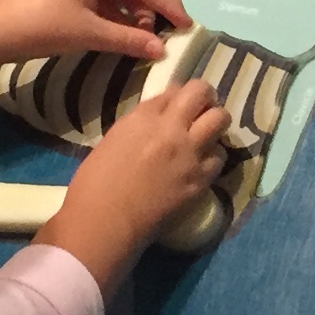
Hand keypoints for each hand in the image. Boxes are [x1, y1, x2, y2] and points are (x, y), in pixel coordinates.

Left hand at [0, 0, 188, 95]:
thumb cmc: (42, 28)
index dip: (169, 2)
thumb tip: (162, 48)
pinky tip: (131, 30)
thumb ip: (128, 39)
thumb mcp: (89, 34)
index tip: (187, 24)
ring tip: (154, 32)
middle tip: (178, 24)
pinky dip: (126, 11)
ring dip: (143, 6)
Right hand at [36, 80, 229, 284]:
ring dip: (214, 124)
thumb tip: (160, 114)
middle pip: (202, 93)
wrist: (105, 223)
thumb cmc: (94, 185)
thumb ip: (139, 123)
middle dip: (205, 97)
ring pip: (220, 120)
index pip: (174, 90)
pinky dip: (213, 156)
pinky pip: (219, 157)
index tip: (178, 105)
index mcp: (142, 118)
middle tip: (201, 110)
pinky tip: (202, 163)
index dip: (178, 96)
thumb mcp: (113, 141)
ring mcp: (189, 154)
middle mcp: (170, 129)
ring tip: (206, 136)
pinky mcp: (200, 180)